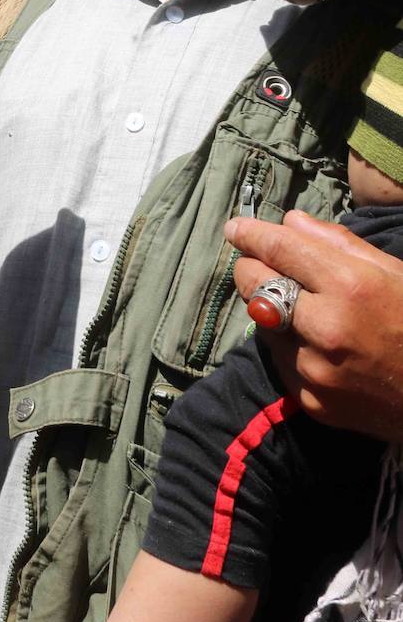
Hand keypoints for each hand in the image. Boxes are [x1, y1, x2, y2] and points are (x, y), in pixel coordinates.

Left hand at [227, 209, 402, 439]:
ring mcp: (313, 368)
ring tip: (300, 307)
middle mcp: (325, 328)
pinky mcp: (309, 399)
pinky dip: (287, 343)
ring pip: (261, 320)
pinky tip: (312, 342)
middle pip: (254, 283)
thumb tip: (290, 222)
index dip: (251, 234)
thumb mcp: (393, 272)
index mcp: (349, 287)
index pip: (279, 249)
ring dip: (270, 307)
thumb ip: (337, 243)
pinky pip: (278, 358)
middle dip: (252, 267)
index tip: (235, 228)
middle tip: (261, 263)